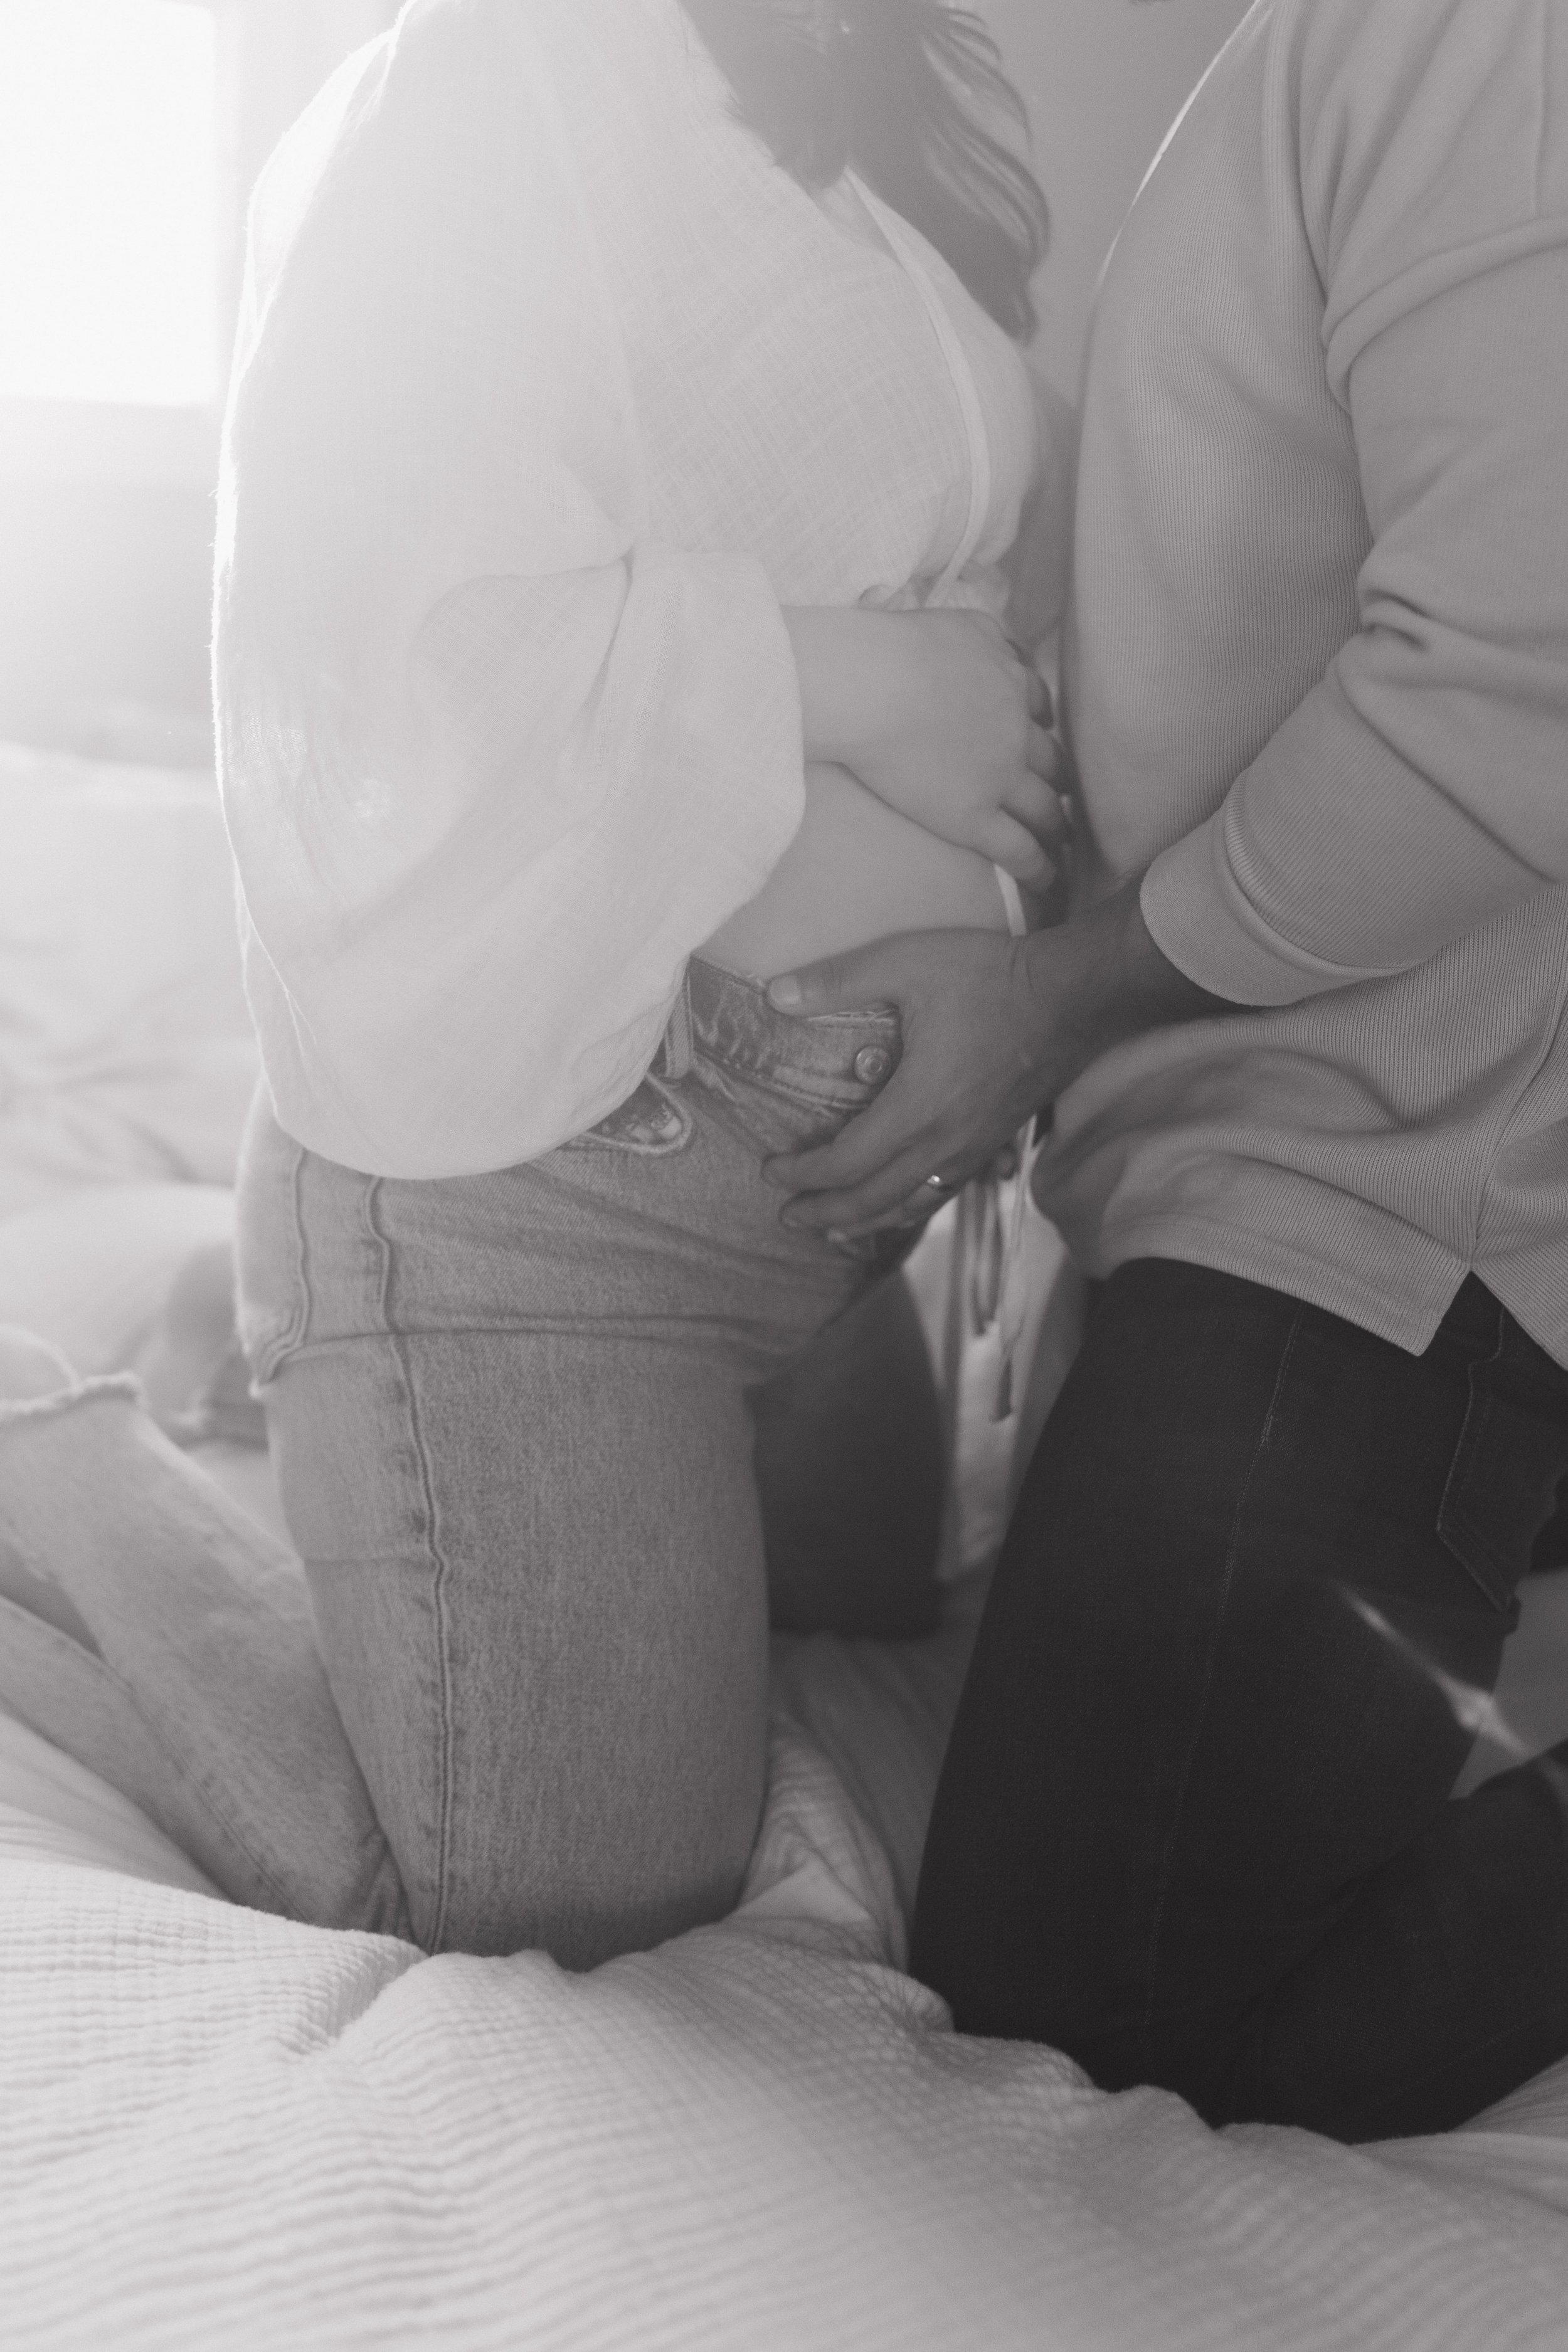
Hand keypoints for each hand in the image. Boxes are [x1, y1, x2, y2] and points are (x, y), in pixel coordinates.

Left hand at [763, 884, 1235, 1233]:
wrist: (1076, 995)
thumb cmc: (990, 978)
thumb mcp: (906, 963)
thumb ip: (838, 980)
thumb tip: (774, 995)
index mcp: (915, 1108)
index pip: (845, 1162)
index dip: (803, 1173)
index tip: (770, 1168)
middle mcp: (943, 1142)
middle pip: (873, 1199)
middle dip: (826, 1212)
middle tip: (787, 1218)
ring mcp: (973, 1148)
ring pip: (912, 1204)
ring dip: (867, 1221)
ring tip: (835, 1231)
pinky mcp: (994, 1142)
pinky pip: (944, 1191)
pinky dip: (911, 1208)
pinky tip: (901, 1206)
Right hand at [782, 606, 1067, 886]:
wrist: (872, 684)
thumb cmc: (891, 648)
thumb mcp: (953, 621)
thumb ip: (978, 634)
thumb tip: (980, 640)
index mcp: (1007, 678)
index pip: (1036, 706)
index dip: (1040, 728)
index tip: (1041, 744)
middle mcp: (1015, 728)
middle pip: (1050, 760)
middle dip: (1059, 781)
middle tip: (1063, 800)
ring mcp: (1000, 775)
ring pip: (1043, 807)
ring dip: (1057, 826)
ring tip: (1062, 843)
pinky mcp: (974, 815)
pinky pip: (1018, 848)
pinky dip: (1040, 867)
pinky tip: (1050, 884)